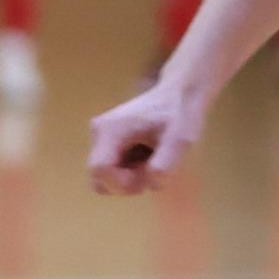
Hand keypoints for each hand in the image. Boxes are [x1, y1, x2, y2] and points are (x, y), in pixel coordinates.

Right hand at [88, 78, 206, 194]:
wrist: (178, 95)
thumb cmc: (179, 116)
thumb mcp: (180, 141)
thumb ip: (165, 164)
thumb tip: (149, 184)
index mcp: (111, 130)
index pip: (99, 170)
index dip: (122, 183)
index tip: (148, 175)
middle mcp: (99, 132)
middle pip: (99, 178)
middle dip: (126, 183)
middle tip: (153, 168)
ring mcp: (101, 137)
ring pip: (105, 178)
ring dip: (129, 179)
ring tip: (152, 160)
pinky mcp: (107, 143)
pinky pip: (113, 171)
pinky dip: (130, 172)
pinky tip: (148, 156)